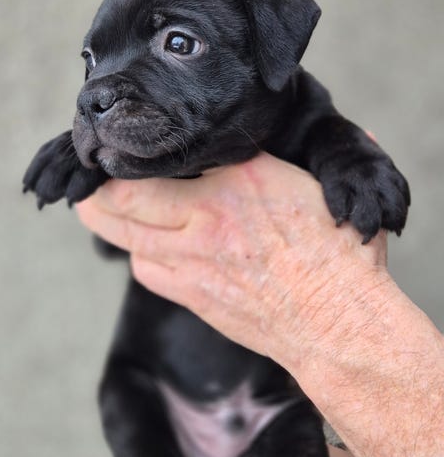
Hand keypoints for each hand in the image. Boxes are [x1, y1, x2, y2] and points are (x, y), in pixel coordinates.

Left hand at [75, 153, 389, 376]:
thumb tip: (363, 131)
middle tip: (93, 173)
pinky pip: (144, 269)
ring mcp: (194, 259)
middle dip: (99, 183)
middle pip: (123, 194)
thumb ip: (315, 159)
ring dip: (107, 218)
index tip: (126, 141)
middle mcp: (209, 213)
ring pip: (121, 233)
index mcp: (243, 177)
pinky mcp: (192, 295)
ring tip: (101, 205)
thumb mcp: (323, 190)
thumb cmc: (341, 256)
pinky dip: (139, 254)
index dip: (136, 148)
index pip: (169, 152)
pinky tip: (148, 246)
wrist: (338, 325)